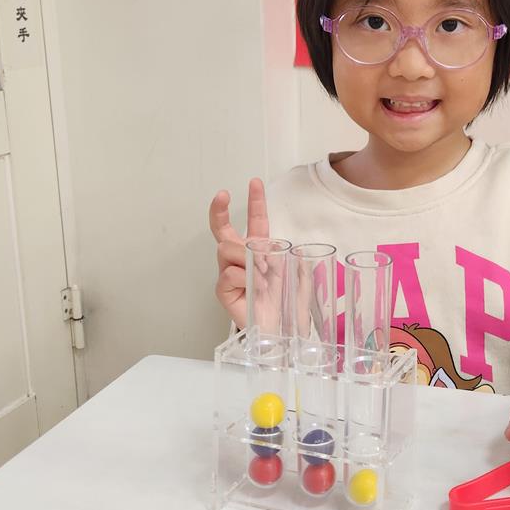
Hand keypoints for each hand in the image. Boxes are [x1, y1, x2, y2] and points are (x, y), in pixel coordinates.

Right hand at [209, 178, 271, 329]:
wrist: (280, 327)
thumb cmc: (285, 300)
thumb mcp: (290, 271)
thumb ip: (280, 254)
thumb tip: (264, 247)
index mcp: (259, 250)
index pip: (255, 221)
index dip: (255, 201)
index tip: (254, 182)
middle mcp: (240, 258)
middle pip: (221, 229)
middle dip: (218, 210)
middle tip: (221, 195)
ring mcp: (228, 272)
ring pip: (227, 249)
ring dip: (245, 256)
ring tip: (260, 272)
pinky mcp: (223, 289)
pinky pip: (228, 274)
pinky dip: (244, 278)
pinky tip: (254, 288)